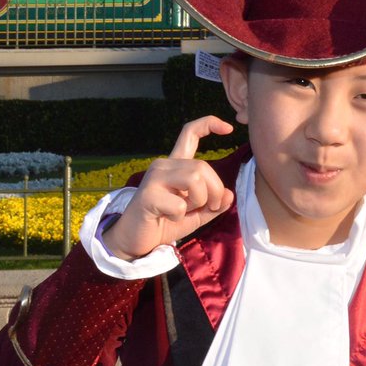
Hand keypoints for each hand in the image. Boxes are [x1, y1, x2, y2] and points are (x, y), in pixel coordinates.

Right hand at [102, 117, 234, 259]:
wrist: (136, 241)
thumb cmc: (166, 223)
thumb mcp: (197, 214)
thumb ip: (214, 204)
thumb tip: (228, 194)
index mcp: (176, 166)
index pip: (190, 134)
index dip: (209, 125)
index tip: (228, 128)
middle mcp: (163, 165)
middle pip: (202, 167)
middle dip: (214, 191)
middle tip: (208, 208)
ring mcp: (154, 177)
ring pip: (194, 178)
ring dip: (199, 201)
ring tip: (186, 211)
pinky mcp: (148, 194)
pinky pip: (180, 203)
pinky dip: (181, 215)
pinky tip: (167, 217)